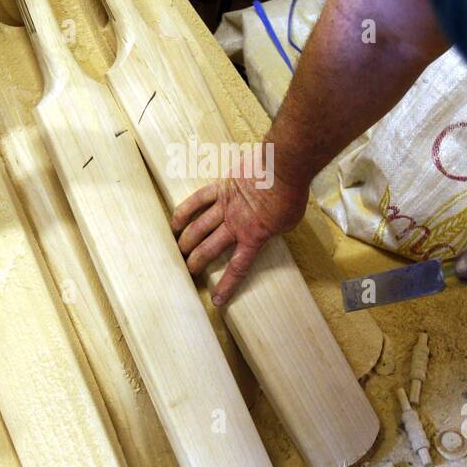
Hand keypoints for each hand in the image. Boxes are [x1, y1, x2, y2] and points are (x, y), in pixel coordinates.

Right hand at [171, 158, 308, 305]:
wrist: (284, 166)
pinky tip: (174, 222)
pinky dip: (184, 211)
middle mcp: (235, 225)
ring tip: (178, 251)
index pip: (237, 267)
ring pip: (199, 227)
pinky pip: (198, 200)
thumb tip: (267, 231)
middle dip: (196, 263)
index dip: (226, 285)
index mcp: (253, 237)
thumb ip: (273, 231)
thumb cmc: (291, 194)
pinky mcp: (221, 187)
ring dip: (187, 241)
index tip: (216, 300)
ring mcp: (225, 205)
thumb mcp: (288, 223)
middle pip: (209, 249)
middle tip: (187, 271)